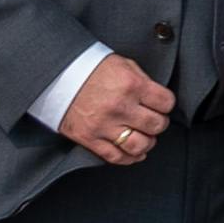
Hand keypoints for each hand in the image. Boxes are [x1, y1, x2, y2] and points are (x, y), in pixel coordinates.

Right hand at [53, 58, 172, 165]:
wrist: (57, 76)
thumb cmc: (91, 68)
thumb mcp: (123, 65)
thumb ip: (142, 81)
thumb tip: (157, 98)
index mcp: (131, 85)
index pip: (166, 103)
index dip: (166, 104)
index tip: (161, 105)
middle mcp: (120, 107)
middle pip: (156, 125)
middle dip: (159, 123)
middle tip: (154, 120)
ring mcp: (104, 125)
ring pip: (139, 145)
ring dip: (147, 143)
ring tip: (146, 137)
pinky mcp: (89, 138)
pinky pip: (115, 156)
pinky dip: (129, 158)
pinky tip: (133, 153)